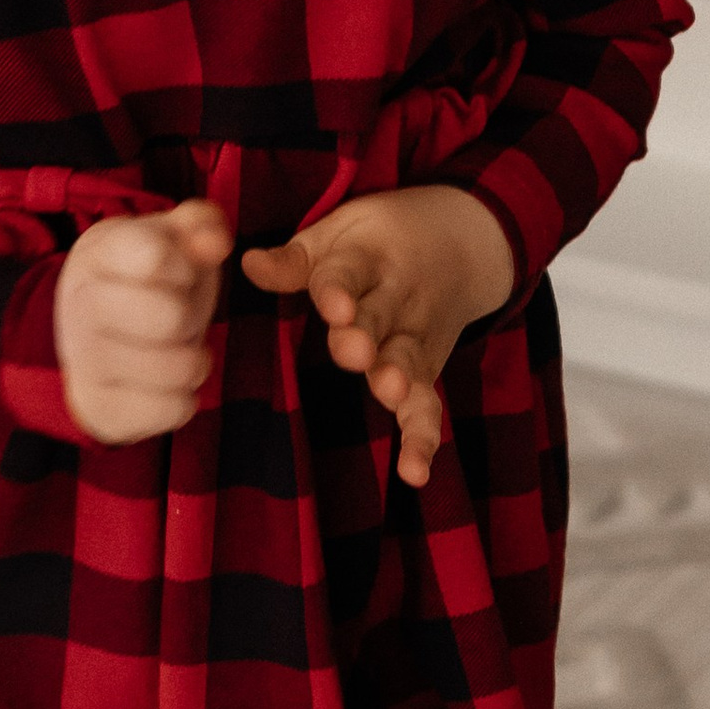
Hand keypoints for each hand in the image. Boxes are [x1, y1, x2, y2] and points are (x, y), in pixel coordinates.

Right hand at [52, 199, 230, 444]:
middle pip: (172, 317)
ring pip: (178, 369)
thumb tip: (216, 244)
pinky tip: (165, 384)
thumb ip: (201, 225)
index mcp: (101, 251)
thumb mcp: (172, 240)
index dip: (186, 266)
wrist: (94, 339)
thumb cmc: (146, 282)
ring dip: (193, 360)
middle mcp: (81, 302)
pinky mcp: (99, 406)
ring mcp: (84, 358)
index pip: (155, 255)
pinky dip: (184, 399)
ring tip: (176, 349)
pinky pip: (173, 410)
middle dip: (191, 317)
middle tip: (175, 315)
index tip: (176, 272)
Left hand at [240, 185, 512, 486]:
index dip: (339, 291)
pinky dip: (423, 438)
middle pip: (378, 318)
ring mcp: (414, 336)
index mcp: (365, 259)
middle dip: (365, 337)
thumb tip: (246, 265)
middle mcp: (395, 298)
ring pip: (407, 360)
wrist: (463, 238)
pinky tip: (415, 473)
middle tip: (354, 352)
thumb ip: (293, 261)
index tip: (334, 307)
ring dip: (399, 380)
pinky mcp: (428, 368)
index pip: (347, 275)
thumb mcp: (336, 236)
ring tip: (391, 394)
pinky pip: (428, 405)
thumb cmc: (376, 242)